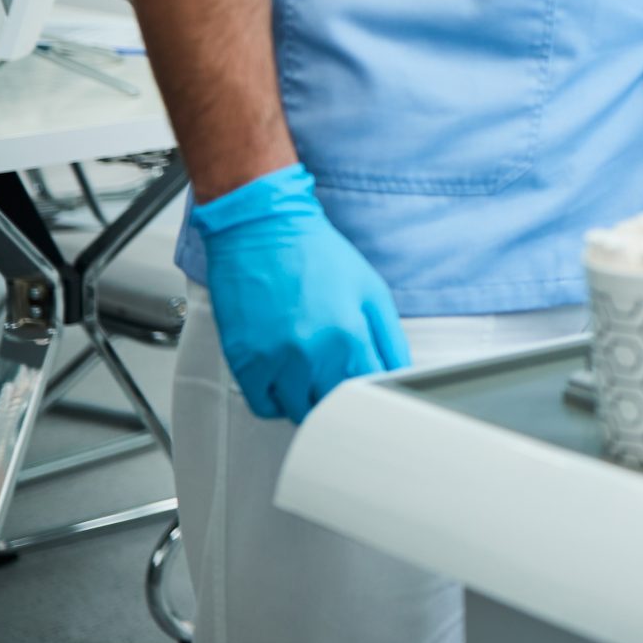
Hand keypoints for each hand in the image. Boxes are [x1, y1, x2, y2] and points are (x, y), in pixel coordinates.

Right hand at [189, 163, 409, 422]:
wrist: (262, 230)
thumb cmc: (316, 255)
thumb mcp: (371, 290)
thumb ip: (389, 339)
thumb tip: (398, 374)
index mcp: (350, 336)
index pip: (371, 390)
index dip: (374, 391)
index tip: (373, 391)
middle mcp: (311, 355)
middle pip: (335, 406)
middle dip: (342, 396)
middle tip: (340, 376)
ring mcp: (275, 361)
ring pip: (299, 411)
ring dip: (309, 399)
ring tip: (311, 371)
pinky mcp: (244, 362)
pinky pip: (264, 406)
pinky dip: (277, 399)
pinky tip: (285, 376)